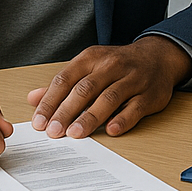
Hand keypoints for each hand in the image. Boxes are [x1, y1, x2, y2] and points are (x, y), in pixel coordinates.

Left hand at [27, 37, 191, 138]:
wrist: (158, 56)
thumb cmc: (118, 65)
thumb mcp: (89, 66)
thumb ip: (63, 83)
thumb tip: (33, 98)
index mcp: (92, 58)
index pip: (66, 79)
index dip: (50, 101)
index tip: (39, 121)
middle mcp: (111, 66)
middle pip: (85, 89)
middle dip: (66, 111)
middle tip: (53, 131)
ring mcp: (132, 79)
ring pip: (108, 98)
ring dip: (90, 117)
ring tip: (75, 133)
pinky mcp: (149, 94)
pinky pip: (135, 107)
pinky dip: (123, 119)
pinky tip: (111, 130)